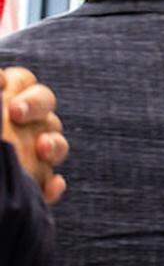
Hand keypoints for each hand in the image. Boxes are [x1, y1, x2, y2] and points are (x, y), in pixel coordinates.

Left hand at [1, 68, 67, 203]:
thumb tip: (0, 78)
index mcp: (5, 103)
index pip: (23, 81)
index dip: (22, 85)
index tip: (5, 94)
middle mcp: (20, 124)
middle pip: (46, 103)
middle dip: (37, 105)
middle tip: (16, 114)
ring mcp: (29, 154)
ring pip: (56, 142)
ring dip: (54, 144)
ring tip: (41, 151)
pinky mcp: (31, 186)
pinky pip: (51, 183)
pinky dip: (53, 186)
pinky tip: (49, 187)